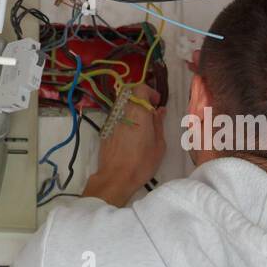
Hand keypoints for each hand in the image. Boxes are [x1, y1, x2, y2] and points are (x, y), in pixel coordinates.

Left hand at [83, 85, 166, 206]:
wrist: (115, 177)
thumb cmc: (142, 163)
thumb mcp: (158, 145)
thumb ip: (159, 124)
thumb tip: (160, 110)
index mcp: (138, 113)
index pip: (140, 88)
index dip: (150, 92)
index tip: (156, 103)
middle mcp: (123, 112)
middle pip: (130, 94)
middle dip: (141, 99)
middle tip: (150, 113)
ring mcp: (112, 120)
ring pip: (122, 104)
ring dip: (133, 108)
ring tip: (142, 124)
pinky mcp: (106, 129)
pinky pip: (116, 116)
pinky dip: (125, 118)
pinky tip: (131, 133)